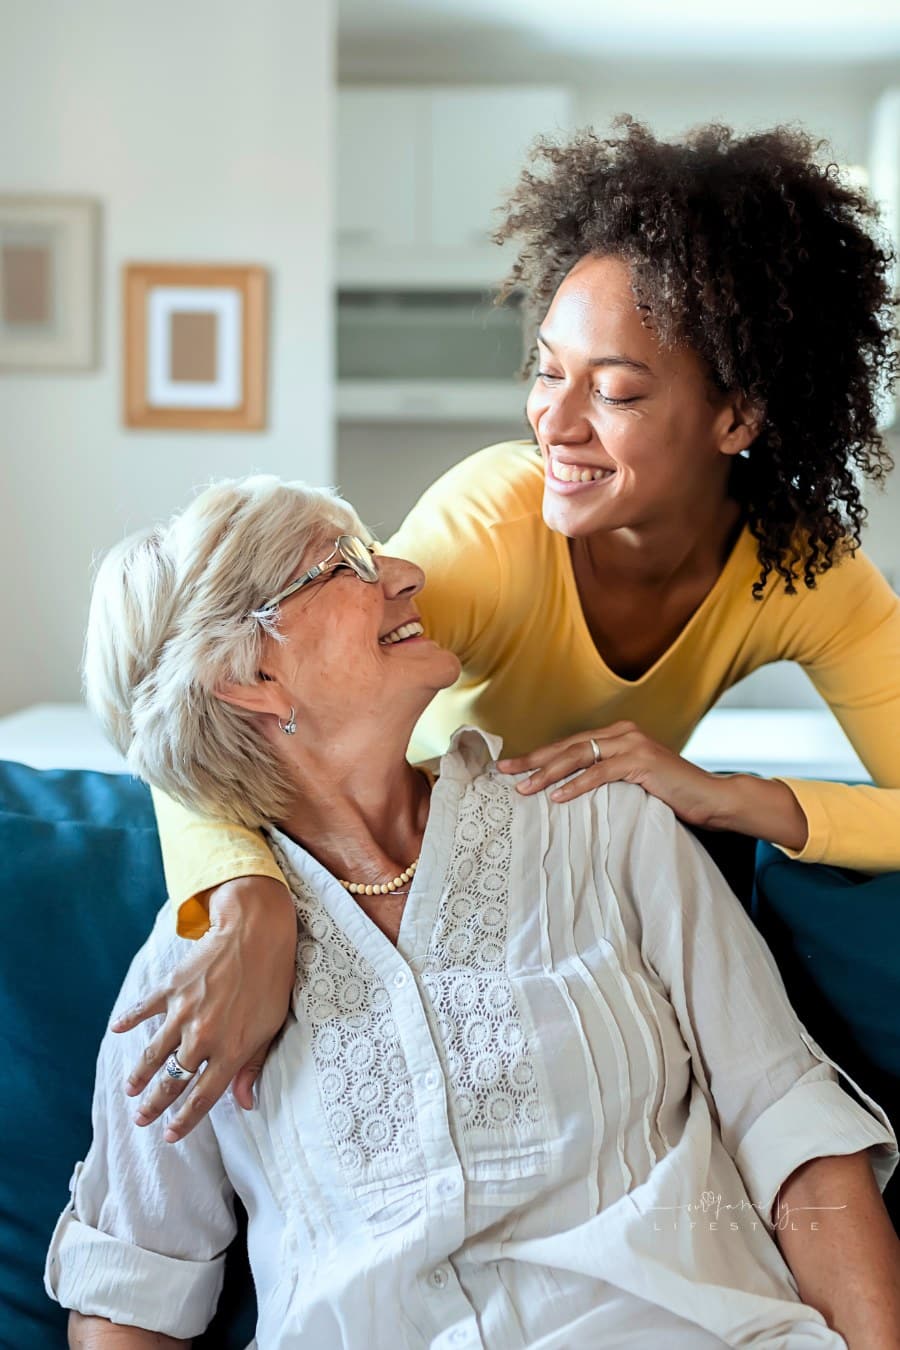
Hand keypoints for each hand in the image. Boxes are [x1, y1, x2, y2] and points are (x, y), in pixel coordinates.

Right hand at [111, 876, 296, 1141]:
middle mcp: (203, 1036)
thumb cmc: (271, 981)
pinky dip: (129, 1019)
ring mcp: (184, 1012)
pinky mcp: (172, 988)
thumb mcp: (270, 1027)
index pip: (202, 1097)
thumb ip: (253, 1066)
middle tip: (140, 1118)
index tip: (169, 1135)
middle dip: (154, 1104)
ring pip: (154, 1053)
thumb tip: (246, 1104)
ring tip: (129, 1088)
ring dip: (139, 1074)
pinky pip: (145, 1009)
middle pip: (173, 1081)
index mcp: (231, 1050)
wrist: (256, 933)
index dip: (184, 1120)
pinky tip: (118, 1029)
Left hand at [497, 722, 728, 828]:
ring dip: (548, 773)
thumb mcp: (631, 782)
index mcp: (617, 734)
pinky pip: (601, 772)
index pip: (569, 744)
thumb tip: (567, 791)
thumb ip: (606, 777)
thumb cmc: (670, 795)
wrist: (711, 798)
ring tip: (524, 788)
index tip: (512, 768)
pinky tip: (557, 796)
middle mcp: (623, 733)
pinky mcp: (641, 761)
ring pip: (579, 757)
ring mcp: (632, 744)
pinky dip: (577, 785)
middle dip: (533, 760)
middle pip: (567, 746)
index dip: (539, 755)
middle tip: (504, 772)